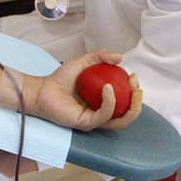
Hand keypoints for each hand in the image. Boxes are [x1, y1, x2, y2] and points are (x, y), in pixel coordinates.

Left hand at [25, 50, 143, 131]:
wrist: (42, 89)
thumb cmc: (61, 79)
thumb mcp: (84, 62)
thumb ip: (101, 57)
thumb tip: (121, 57)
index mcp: (104, 102)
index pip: (126, 101)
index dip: (134, 91)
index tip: (133, 75)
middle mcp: (102, 113)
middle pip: (128, 113)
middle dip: (137, 100)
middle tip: (135, 84)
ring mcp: (95, 120)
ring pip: (121, 120)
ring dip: (130, 105)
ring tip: (130, 87)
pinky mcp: (86, 123)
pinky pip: (104, 115)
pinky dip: (110, 102)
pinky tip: (108, 88)